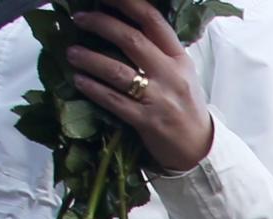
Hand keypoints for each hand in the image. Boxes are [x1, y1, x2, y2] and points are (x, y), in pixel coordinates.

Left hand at [66, 0, 217, 175]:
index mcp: (179, 59)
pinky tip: (79, 81)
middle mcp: (171, 75)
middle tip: (79, 19)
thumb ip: (158, 51)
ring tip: (71, 53)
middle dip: (101, 24)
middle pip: (131, 40)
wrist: (200, 149)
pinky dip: (93, 89)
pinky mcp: (148, 122)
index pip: (153, 21)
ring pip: (118, 71)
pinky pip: (114, 101)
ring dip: (89, 59)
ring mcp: (160, 99)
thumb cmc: (184, 107)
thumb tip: (122, 26)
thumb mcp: (180, 74)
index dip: (127, 3)